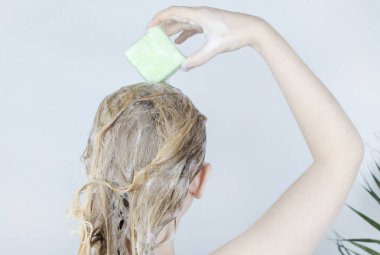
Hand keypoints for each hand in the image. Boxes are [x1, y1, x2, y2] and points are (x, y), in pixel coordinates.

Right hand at [146, 6, 266, 70]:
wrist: (253, 29)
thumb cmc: (236, 33)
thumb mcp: (215, 48)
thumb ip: (198, 59)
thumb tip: (184, 67)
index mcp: (199, 15)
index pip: (173, 12)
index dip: (159, 19)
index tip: (149, 28)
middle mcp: (200, 14)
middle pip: (175, 17)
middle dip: (162, 26)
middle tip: (151, 36)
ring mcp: (204, 19)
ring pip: (183, 22)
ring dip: (172, 30)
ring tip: (162, 40)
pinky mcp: (209, 24)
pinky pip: (191, 27)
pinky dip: (183, 34)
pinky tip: (179, 42)